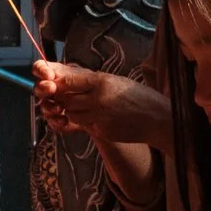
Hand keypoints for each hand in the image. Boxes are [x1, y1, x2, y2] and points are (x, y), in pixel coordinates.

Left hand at [32, 61, 169, 147]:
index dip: (58, 81)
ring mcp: (99, 117)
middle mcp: (98, 99)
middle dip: (62, 97)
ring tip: (84, 105)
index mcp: (103, 82)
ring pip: (73, 113)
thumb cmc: (140, 97)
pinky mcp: (102, 131)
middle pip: (66, 98)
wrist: (158, 119)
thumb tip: (72, 80)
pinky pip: (85, 125)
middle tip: (62, 94)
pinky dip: (86, 120)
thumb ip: (95, 81)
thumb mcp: (118, 81)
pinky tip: (97, 117)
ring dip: (72, 110)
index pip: (69, 80)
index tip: (51, 79)